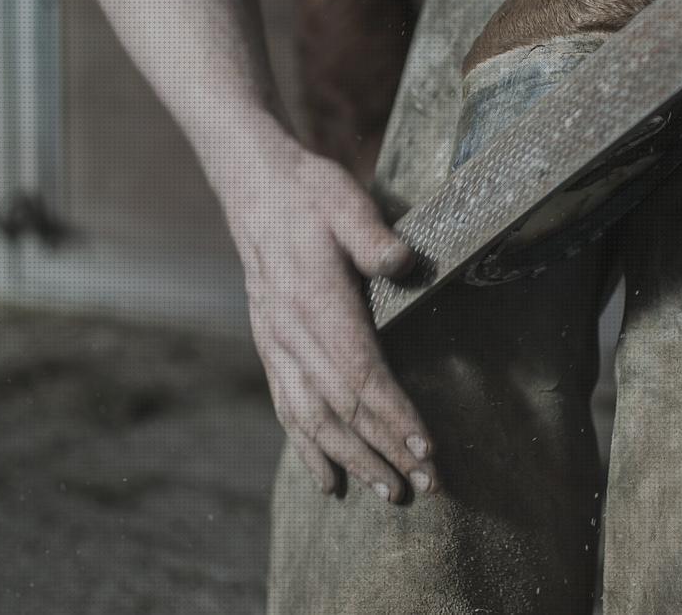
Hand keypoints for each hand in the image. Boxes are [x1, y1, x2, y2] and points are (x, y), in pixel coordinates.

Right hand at [217, 129, 437, 501]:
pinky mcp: (271, 348)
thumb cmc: (310, 193)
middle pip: (340, 409)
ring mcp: (277, 345)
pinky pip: (288, 409)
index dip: (393, 415)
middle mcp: (291, 334)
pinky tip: (329, 481)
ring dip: (352, 461)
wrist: (255, 187)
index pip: (360, 373)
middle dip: (383, 452)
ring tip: (388, 494)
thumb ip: (374, 236)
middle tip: (424, 487)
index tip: (426, 448)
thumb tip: (407, 264)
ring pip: (312, 419)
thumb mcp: (345, 201)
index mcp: (315, 302)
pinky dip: (308, 450)